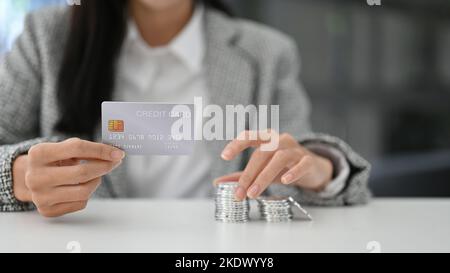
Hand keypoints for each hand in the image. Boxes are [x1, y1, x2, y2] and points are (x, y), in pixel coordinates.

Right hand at [12, 138, 124, 216]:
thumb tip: (114, 153)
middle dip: (104, 166)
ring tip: (96, 174)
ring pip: (84, 191)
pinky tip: (82, 186)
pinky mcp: (47, 210)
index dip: (101, 150)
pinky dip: (88, 193)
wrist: (30, 178)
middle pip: (82, 172)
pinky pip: (80, 203)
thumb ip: (86, 148)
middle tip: (115, 162)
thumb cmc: (53, 160)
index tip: (118, 153)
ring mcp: (41, 196)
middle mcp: (36, 176)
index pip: (77, 148)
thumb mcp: (64, 148)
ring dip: (96, 180)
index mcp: (39, 154)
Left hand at [215, 131, 332, 200]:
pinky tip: (285, 181)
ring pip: (279, 158)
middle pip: (262, 153)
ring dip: (264, 176)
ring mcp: (296, 149)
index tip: (224, 156)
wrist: (313, 168)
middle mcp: (280, 140)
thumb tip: (218, 182)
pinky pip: (302, 164)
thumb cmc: (284, 166)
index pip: (249, 136)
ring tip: (253, 193)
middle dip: (249, 174)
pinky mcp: (309, 160)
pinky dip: (293, 172)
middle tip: (240, 193)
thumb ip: (241, 175)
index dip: (236, 144)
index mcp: (266, 139)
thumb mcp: (262, 169)